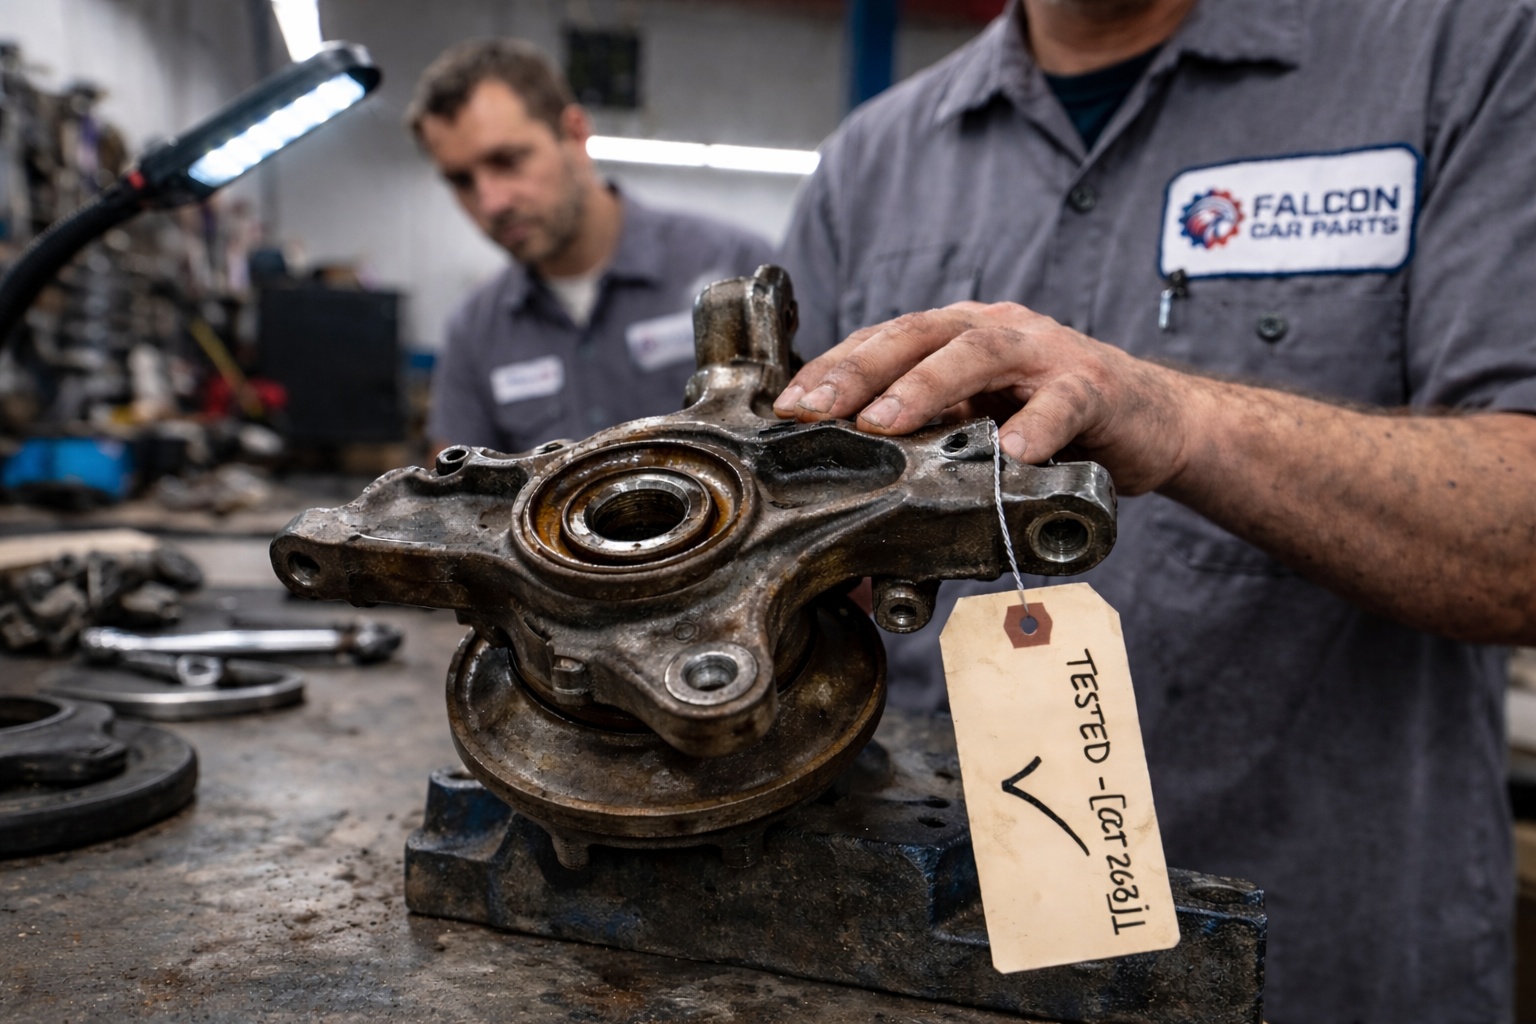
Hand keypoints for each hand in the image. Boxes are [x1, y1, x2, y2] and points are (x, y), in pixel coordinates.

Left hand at [774, 301, 1197, 495]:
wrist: (1151, 422)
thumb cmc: (1049, 427)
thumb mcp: (976, 434)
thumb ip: (925, 458)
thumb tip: (854, 534)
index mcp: (956, 336)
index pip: (880, 341)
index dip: (830, 369)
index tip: (785, 410)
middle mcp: (994, 331)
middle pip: (916, 335)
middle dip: (858, 372)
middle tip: (818, 412)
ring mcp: (1045, 353)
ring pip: (979, 354)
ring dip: (927, 387)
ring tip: (887, 423)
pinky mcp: (1094, 385)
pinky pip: (1063, 400)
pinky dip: (1036, 424)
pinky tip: (1014, 451)